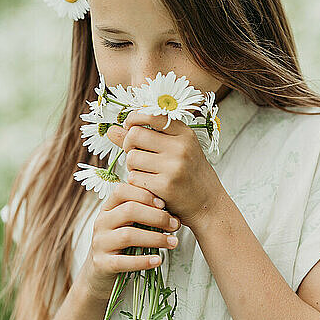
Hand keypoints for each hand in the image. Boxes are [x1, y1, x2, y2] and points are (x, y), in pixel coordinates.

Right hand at [82, 182, 180, 300]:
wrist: (99, 271)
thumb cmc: (120, 245)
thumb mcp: (127, 225)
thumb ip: (144, 216)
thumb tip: (173, 217)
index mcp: (108, 208)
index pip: (122, 191)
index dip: (144, 194)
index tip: (163, 204)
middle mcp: (101, 222)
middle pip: (129, 211)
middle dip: (156, 217)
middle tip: (174, 225)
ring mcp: (100, 243)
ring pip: (128, 235)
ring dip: (155, 238)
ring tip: (172, 242)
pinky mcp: (102, 263)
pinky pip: (124, 261)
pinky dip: (143, 261)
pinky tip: (158, 260)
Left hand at [107, 110, 223, 230]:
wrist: (208, 204)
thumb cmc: (188, 174)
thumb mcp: (175, 149)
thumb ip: (144, 136)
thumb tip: (111, 129)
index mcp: (184, 133)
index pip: (151, 114)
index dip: (134, 118)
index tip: (130, 127)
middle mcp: (180, 147)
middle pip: (135, 134)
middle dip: (128, 144)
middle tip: (134, 153)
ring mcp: (173, 166)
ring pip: (131, 157)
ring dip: (131, 166)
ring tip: (144, 171)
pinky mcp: (165, 186)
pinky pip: (134, 177)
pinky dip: (136, 182)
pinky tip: (148, 185)